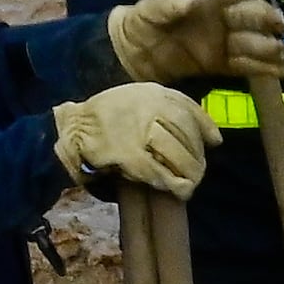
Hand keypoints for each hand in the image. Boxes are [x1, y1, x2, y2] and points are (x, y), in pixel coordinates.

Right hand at [52, 83, 213, 198]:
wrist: (70, 128)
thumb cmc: (105, 116)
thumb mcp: (136, 99)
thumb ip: (170, 109)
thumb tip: (213, 138)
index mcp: (152, 92)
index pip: (188, 109)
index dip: (205, 128)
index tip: (214, 143)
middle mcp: (149, 107)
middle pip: (186, 133)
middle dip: (196, 155)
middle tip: (198, 170)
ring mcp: (139, 130)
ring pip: (178, 153)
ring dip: (190, 172)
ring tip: (191, 183)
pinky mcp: (128, 154)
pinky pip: (158, 171)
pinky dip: (172, 183)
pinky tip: (180, 191)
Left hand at [108, 0, 283, 89]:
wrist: (130, 58)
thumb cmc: (139, 23)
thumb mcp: (148, 9)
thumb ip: (167, 2)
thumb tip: (194, 1)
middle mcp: (222, 16)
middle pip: (255, 12)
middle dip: (267, 17)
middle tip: (275, 26)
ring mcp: (224, 41)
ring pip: (257, 40)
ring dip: (269, 46)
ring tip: (276, 54)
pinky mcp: (221, 64)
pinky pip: (248, 64)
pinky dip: (265, 68)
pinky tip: (278, 72)